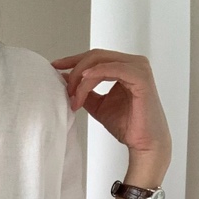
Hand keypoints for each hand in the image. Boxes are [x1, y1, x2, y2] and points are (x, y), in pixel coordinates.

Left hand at [51, 49, 171, 174]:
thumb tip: (65, 80)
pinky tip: (84, 81)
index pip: (94, 57)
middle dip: (75, 71)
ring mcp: (138, 68)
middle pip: (95, 56)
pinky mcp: (141, 77)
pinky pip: (113, 69)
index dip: (73, 60)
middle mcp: (132, 63)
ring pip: (101, 62)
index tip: (54, 67)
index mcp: (123, 67)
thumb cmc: (126, 125)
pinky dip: (96, 73)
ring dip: (82, 77)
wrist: (143, 143)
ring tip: (74, 96)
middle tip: (65, 90)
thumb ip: (84, 92)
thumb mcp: (98, 106)